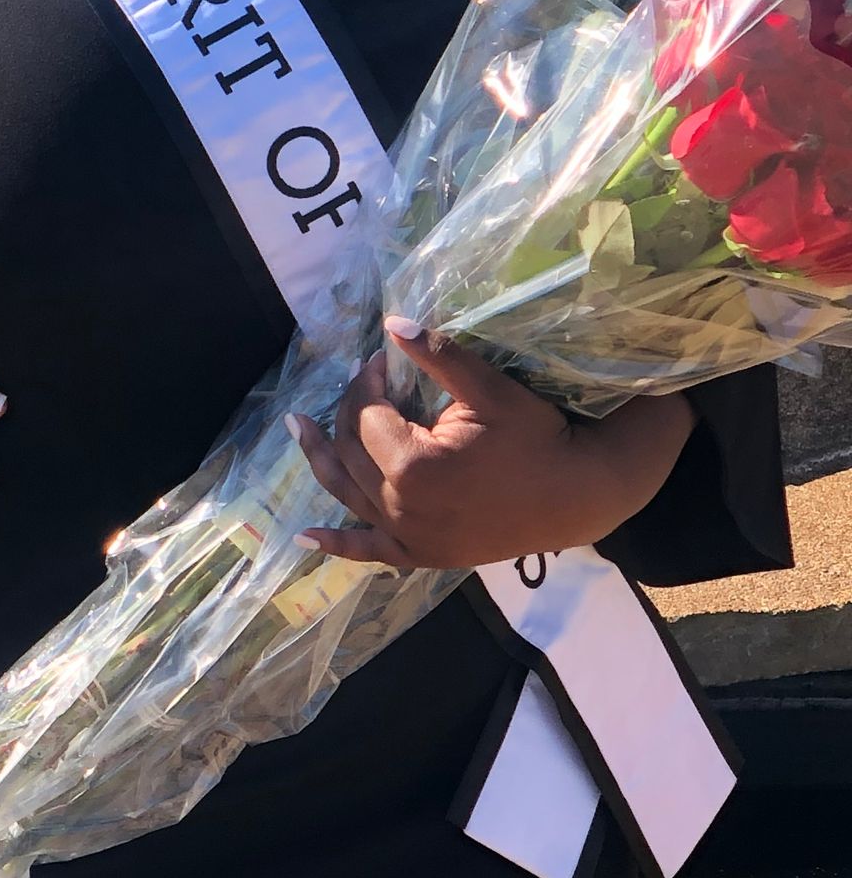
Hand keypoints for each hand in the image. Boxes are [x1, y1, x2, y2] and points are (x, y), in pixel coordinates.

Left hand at [288, 318, 694, 572]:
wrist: (578, 496)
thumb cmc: (537, 437)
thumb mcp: (489, 389)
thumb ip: (437, 357)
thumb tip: (390, 323)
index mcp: (413, 466)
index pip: (366, 415)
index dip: (366, 381)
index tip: (379, 359)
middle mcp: (401, 507)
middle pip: (351, 451)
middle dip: (348, 411)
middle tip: (358, 380)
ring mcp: (410, 537)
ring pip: (348, 494)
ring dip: (320, 462)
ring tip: (299, 429)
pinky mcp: (423, 555)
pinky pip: (370, 552)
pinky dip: (337, 545)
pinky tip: (305, 538)